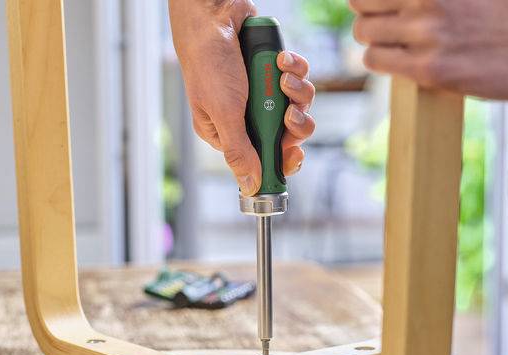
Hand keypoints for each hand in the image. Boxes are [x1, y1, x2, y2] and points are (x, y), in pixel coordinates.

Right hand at [169, 0, 315, 195]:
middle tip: (288, 114)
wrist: (213, 16)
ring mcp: (263, 91)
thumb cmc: (208, 63)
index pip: (262, 159)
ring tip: (282, 76)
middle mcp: (247, 114)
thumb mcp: (223, 114)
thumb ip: (239, 150)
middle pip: (288, 134)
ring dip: (296, 91)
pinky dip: (295, 67)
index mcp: (228, 132)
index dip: (282, 160)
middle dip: (294, 122)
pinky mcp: (275, 70)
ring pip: (298, 104)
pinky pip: (299, 77)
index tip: (294, 155)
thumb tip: (251, 184)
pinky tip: (281, 58)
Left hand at [349, 0, 507, 98]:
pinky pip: (377, 60)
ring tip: (396, 45)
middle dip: (370, 12)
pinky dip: (383, 60)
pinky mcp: (431, 67)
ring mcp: (426, 30)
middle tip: (386, 23)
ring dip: (375, 39)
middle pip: (360, 1)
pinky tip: (402, 61)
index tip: (380, 3)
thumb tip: (403, 1)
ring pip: (364, 33)